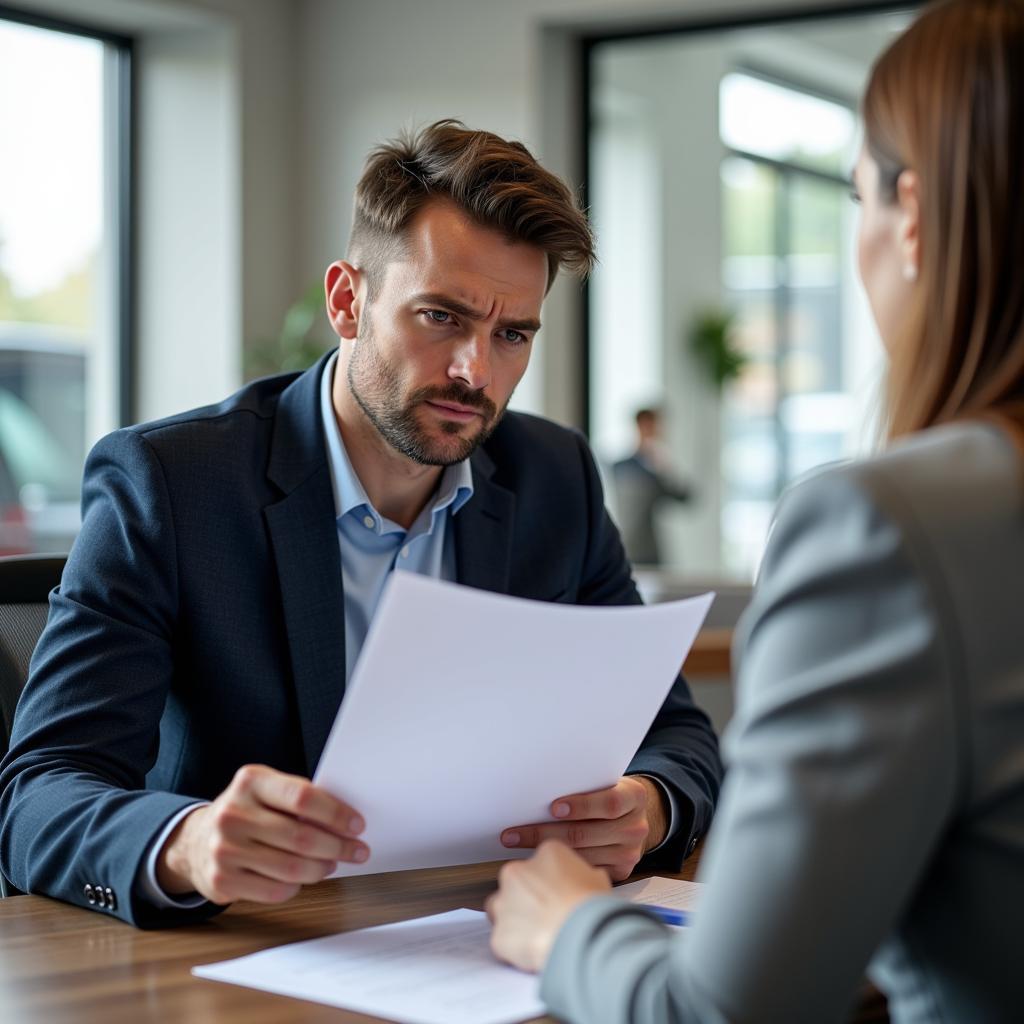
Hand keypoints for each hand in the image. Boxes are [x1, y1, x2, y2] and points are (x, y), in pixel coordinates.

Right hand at [156, 764, 368, 904]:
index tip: (357, 825)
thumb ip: (300, 800)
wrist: (197, 840)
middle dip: (338, 846)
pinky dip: (298, 886)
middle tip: (356, 850)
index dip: (336, 813)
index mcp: (250, 781)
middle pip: (301, 836)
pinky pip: (275, 890)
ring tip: (332, 863)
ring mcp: (224, 849)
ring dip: (321, 868)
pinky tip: (304, 877)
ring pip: (291, 867)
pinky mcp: (222, 880)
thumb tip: (346, 821)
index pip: (303, 797)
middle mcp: (233, 813)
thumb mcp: (266, 791)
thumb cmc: (247, 812)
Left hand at [487, 839, 609, 971]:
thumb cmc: (593, 907)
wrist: (582, 935)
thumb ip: (582, 876)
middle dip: (527, 898)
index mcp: (546, 854)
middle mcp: (518, 871)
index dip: (551, 882)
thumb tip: (583, 883)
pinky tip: (533, 953)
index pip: (542, 863)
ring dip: (514, 920)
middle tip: (547, 916)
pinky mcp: (499, 933)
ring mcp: (504, 902)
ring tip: (537, 936)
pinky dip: (514, 949)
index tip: (558, 895)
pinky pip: (503, 941)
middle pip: (516, 882)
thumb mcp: (599, 880)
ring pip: (500, 908)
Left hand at [500, 775, 667, 880]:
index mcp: (634, 797)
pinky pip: (585, 870)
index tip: (553, 808)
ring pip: (582, 855)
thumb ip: (584, 785)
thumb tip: (540, 789)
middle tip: (513, 834)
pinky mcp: (621, 871)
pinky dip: (560, 867)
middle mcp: (636, 827)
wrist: (634, 816)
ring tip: (517, 848)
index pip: (610, 802)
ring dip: (545, 853)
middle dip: (545, 832)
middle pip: (587, 833)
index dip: (582, 805)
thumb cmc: (607, 793)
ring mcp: (630, 852)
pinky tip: (537, 863)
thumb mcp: (605, 782)